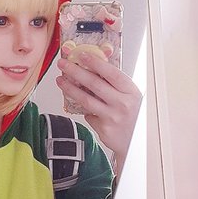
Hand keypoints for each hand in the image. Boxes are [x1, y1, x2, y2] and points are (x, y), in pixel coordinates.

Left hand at [56, 53, 141, 175]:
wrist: (136, 143)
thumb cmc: (134, 117)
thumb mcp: (131, 97)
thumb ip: (116, 85)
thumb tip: (95, 68)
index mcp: (131, 92)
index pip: (111, 73)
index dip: (95, 62)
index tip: (82, 55)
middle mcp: (122, 104)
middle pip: (94, 84)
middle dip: (76, 71)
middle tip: (63, 64)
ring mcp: (112, 118)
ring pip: (86, 100)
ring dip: (70, 88)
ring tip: (61, 80)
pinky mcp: (104, 129)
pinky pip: (89, 116)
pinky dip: (85, 110)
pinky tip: (83, 107)